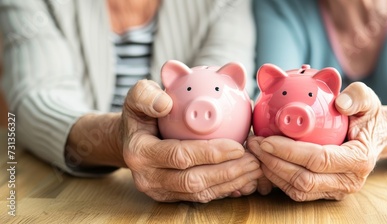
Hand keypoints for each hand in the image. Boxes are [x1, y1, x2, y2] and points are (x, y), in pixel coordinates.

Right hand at [121, 80, 261, 201]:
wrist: (131, 139)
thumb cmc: (142, 114)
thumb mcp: (137, 97)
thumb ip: (146, 95)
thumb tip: (165, 103)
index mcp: (140, 152)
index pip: (180, 156)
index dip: (211, 153)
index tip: (237, 145)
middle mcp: (148, 178)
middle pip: (193, 181)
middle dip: (228, 172)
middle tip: (253, 159)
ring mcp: (160, 191)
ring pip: (200, 193)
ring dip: (231, 183)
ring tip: (254, 168)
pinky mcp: (172, 198)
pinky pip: (202, 198)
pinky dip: (225, 189)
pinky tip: (244, 178)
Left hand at [248, 82, 386, 200]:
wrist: (375, 137)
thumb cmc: (366, 117)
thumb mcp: (367, 100)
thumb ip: (357, 97)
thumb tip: (341, 103)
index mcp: (359, 160)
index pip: (319, 159)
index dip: (289, 151)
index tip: (267, 138)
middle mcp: (349, 181)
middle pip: (304, 180)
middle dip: (274, 163)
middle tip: (254, 144)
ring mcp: (337, 191)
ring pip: (298, 190)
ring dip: (272, 173)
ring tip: (255, 152)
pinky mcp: (326, 193)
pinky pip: (298, 191)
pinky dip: (278, 178)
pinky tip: (265, 161)